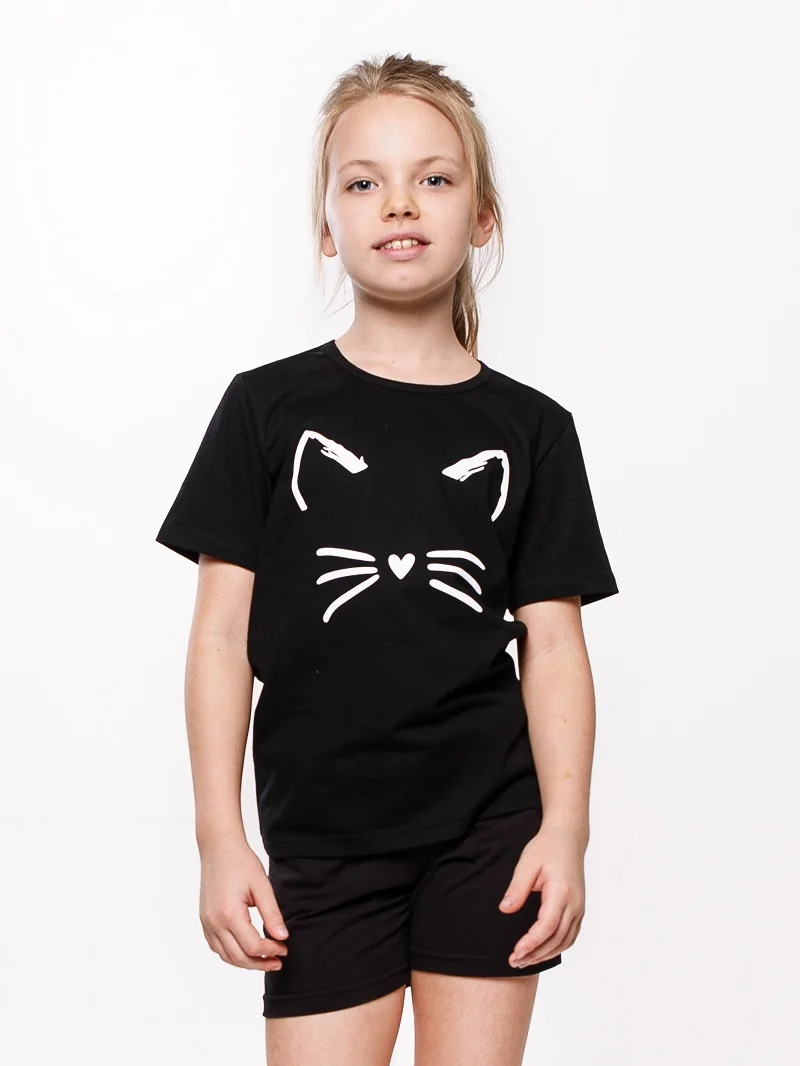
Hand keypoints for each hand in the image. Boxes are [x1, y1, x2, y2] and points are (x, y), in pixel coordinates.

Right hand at [199, 838, 288, 970]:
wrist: (219, 848)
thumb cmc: (241, 862)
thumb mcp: (262, 886)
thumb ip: (272, 914)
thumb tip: (282, 937)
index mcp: (230, 914)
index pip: (252, 946)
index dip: (271, 951)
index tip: (284, 949)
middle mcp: (214, 922)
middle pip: (238, 957)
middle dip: (260, 963)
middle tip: (278, 962)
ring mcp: (207, 923)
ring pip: (225, 956)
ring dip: (245, 962)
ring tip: (264, 960)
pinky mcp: (204, 920)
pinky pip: (216, 946)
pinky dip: (231, 954)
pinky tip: (245, 950)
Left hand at [498, 822, 585, 967]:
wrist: (568, 839)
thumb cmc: (546, 848)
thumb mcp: (527, 863)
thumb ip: (517, 888)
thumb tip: (505, 910)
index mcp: (562, 891)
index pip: (548, 925)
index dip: (532, 943)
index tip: (515, 952)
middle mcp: (575, 903)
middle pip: (557, 938)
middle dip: (535, 954)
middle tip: (514, 962)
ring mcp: (579, 908)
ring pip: (565, 941)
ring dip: (545, 954)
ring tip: (524, 961)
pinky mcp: (579, 909)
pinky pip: (571, 936)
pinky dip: (557, 948)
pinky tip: (541, 951)